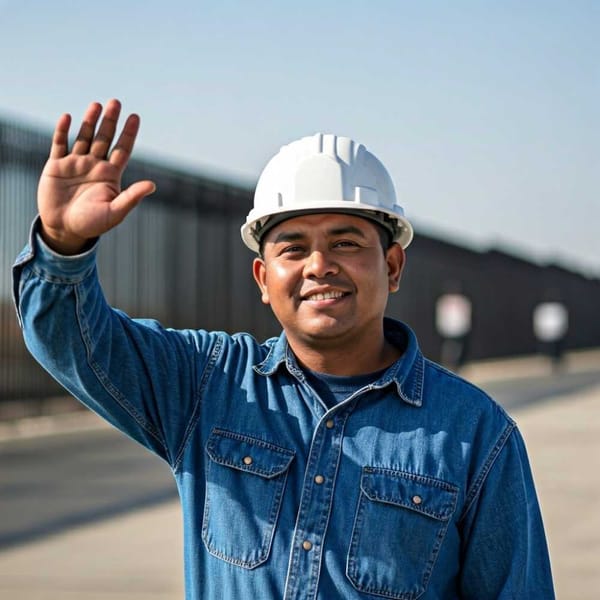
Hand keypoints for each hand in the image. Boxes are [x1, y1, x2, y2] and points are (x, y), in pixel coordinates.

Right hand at [37, 99, 155, 253]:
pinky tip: (68, 117)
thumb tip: (152, 185)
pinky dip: (62, 131)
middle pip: (104, 138)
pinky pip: (59, 144)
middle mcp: (95, 165)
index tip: (135, 117)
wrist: (65, 230)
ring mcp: (76, 164)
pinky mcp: (56, 166)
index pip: (122, 149)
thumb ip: (132, 197)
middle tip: (116, 102)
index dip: (129, 133)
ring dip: (90, 121)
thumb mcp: (115, 212)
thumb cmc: (92, 224)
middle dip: (110, 121)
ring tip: (96, 105)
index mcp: (110, 174)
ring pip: (84, 137)